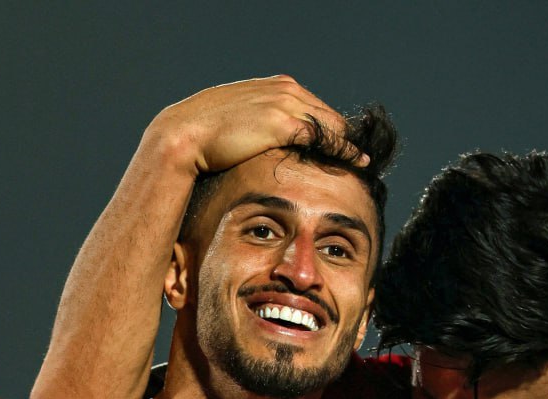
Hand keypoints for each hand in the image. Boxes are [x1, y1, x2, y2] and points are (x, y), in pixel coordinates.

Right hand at [151, 74, 363, 178]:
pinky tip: (355, 162)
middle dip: (345, 135)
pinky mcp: (283, 124)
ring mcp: (285, 104)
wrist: (184, 135)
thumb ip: (257, 126)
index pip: (313, 107)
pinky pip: (323, 137)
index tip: (342, 145)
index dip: (329, 128)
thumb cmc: (204, 136)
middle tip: (361, 156)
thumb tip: (261, 144)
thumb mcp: (236, 123)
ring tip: (363, 162)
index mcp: (275, 87)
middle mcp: (285, 90)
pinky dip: (342, 150)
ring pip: (330, 124)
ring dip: (348, 144)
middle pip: (327, 114)